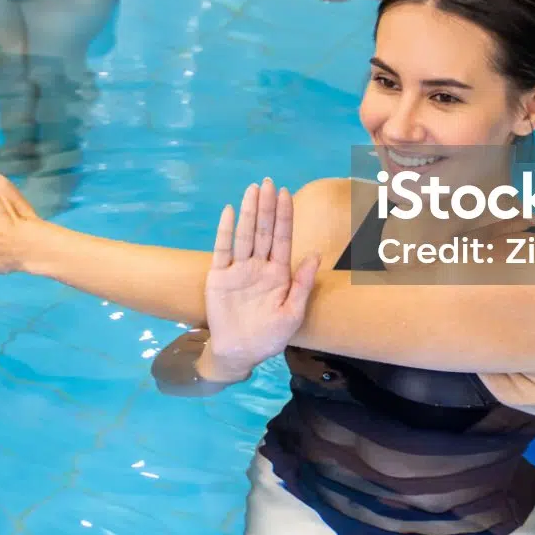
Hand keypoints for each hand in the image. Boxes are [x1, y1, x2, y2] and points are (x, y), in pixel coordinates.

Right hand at [200, 179, 318, 380]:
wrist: (240, 352)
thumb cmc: (269, 336)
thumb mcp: (292, 313)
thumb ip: (302, 284)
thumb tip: (315, 254)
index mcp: (279, 274)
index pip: (283, 239)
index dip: (284, 216)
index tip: (286, 194)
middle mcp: (259, 266)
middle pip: (263, 231)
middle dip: (267, 207)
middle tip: (268, 182)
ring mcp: (238, 270)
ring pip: (244, 235)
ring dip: (248, 212)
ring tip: (253, 190)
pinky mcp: (219, 276)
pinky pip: (222, 249)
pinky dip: (225, 230)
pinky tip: (229, 211)